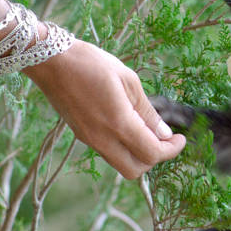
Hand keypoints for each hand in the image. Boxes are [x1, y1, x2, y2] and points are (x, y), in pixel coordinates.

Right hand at [24, 39, 185, 178]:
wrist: (50, 60)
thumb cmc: (91, 63)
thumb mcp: (128, 80)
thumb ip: (147, 110)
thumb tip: (164, 133)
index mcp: (118, 123)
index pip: (152, 153)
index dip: (171, 150)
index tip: (180, 139)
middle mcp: (102, 138)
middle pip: (135, 170)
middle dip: (155, 159)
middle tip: (164, 139)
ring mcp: (88, 140)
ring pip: (120, 164)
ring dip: (138, 155)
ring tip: (148, 131)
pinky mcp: (81, 135)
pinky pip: (108, 153)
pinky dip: (123, 148)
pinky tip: (129, 126)